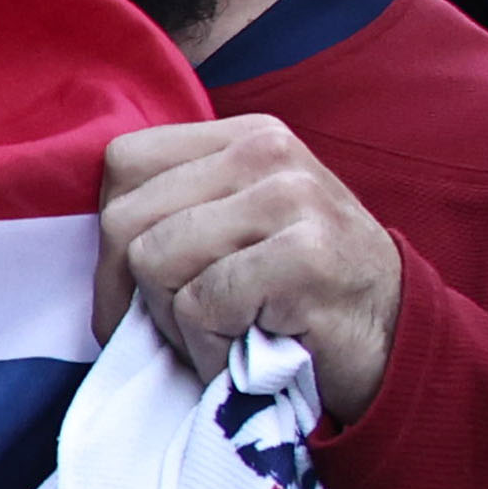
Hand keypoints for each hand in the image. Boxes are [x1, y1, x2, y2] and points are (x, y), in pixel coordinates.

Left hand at [98, 117, 404, 420]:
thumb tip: (88, 251)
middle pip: (126, 219)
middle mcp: (268, 152)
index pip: (123, 164)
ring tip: (228, 334)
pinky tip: (253, 352)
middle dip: (134, 292)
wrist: (399, 344)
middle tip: (185, 327)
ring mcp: (291, 198)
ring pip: (154, 262)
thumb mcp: (238, 230)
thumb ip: (175, 213)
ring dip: (177, 324)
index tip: (130, 292)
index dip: (109, 240)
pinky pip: (201, 305)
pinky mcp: (305, 256)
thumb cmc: (300, 297)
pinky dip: (213, 349)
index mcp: (244, 136)